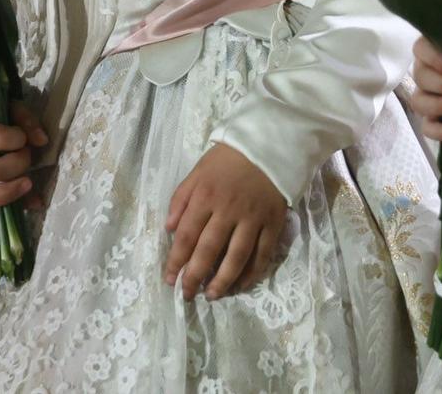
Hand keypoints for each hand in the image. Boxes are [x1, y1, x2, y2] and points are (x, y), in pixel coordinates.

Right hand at [0, 98, 46, 206]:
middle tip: (25, 153)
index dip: (17, 138)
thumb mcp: (2, 108)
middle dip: (20, 163)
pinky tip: (34, 200)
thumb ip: (24, 119)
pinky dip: (16, 203)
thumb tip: (43, 141)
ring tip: (29, 180)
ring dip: (15, 188)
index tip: (22, 136)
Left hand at [164, 142, 286, 299]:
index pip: (186, 236)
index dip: (176, 261)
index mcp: (205, 197)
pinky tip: (241, 285)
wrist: (267, 146)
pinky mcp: (273, 223)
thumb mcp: (196, 172)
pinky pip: (263, 254)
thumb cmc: (226, 160)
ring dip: (222, 281)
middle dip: (194, 276)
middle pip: (208, 250)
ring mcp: (252, 219)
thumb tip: (168, 229)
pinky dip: (252, 273)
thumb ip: (180, 199)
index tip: (169, 279)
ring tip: (211, 295)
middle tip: (186, 295)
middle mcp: (227, 211)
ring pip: (236, 257)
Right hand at [410, 35, 441, 141]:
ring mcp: (427, 97)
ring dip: (439, 104)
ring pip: (418, 101)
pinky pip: (427, 128)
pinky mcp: (433, 120)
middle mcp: (426, 73)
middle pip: (419, 76)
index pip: (420, 49)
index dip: (434, 59)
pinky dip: (441, 130)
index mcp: (433, 52)